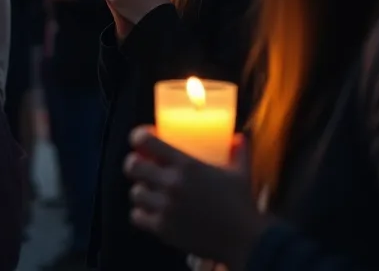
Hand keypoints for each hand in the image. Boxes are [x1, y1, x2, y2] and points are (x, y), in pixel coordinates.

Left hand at [124, 126, 269, 266]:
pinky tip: (151, 212)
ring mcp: (165, 207)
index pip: (147, 141)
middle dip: (135, 164)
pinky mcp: (163, 229)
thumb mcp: (240, 172)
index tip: (142, 141)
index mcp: (187, 165)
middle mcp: (172, 184)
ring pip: (135, 192)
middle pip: (132, 166)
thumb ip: (239, 151)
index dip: (139, 138)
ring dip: (141, 190)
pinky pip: (137, 216)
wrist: (245, 241)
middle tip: (142, 167)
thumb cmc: (242, 205)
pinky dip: (142, 214)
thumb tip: (240, 137)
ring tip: (151, 192)